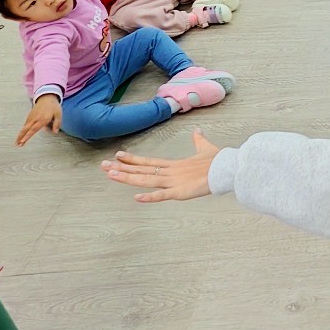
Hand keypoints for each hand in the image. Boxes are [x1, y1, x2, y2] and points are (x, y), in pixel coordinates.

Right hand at [17, 95, 60, 145]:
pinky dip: (23, 130)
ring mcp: (31, 117)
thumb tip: (55, 132)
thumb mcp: (59, 114)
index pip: (33, 129)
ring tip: (17, 142)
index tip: (23, 141)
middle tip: (17, 144)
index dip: (28, 136)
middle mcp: (35, 119)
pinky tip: (21, 135)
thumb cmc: (53, 106)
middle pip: (26, 129)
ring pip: (24, 127)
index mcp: (42, 119)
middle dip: (21, 137)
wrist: (47, 97)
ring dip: (20, 135)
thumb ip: (57, 123)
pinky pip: (26, 124)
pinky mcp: (30, 115)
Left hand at [101, 129, 221, 202]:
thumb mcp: (205, 149)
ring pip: (146, 180)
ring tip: (110, 175)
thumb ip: (198, 141)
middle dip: (121, 168)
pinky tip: (137, 198)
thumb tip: (198, 131)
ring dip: (127, 178)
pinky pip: (163, 195)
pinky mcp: (181, 192)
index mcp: (174, 165)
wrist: (227, 167)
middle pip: (141, 171)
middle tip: (102, 166)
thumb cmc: (217, 160)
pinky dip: (150, 197)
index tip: (117, 155)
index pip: (148, 162)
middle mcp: (169, 172)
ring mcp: (174, 182)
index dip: (132, 160)